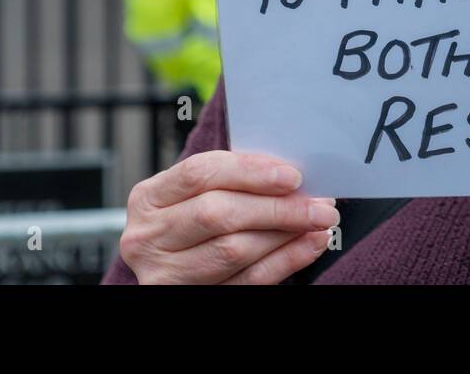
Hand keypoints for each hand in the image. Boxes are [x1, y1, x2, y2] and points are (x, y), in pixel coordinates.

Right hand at [118, 150, 338, 283]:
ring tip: (319, 221)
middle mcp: (149, 237)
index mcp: (149, 198)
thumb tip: (291, 174)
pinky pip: (247, 281)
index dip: (250, 172)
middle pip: (218, 214)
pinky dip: (284, 261)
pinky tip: (308, 246)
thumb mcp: (195, 193)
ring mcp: (166, 273)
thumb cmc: (189, 217)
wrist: (169, 262)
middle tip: (319, 204)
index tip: (292, 175)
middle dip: (277, 207)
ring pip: (233, 250)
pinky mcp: (189, 297)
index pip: (200, 174)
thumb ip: (232, 179)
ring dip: (285, 234)